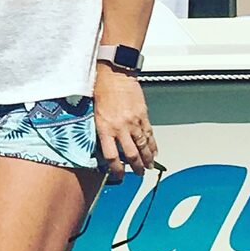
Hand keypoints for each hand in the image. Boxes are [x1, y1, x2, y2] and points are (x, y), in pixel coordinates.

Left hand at [92, 67, 155, 182]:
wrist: (115, 74)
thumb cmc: (101, 90)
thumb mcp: (95, 113)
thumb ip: (101, 130)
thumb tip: (105, 146)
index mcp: (105, 128)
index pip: (112, 156)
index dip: (116, 169)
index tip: (118, 176)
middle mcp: (121, 128)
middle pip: (131, 155)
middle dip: (136, 168)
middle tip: (138, 174)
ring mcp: (134, 122)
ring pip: (143, 147)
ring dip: (147, 159)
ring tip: (148, 166)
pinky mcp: (143, 116)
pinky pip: (150, 134)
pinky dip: (153, 145)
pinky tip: (155, 152)